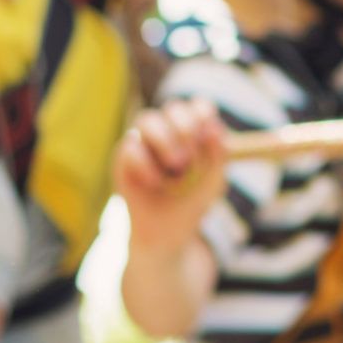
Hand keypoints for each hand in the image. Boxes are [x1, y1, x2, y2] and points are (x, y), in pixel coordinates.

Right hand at [115, 98, 230, 253]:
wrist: (167, 235)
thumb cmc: (191, 203)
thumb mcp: (214, 182)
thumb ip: (219, 156)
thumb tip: (215, 129)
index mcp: (192, 134)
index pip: (196, 107)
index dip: (202, 111)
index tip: (209, 127)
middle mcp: (167, 133)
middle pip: (172, 108)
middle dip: (185, 127)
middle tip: (191, 156)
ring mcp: (143, 144)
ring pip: (147, 119)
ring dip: (165, 140)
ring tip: (177, 168)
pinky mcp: (122, 160)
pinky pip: (130, 147)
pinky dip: (146, 164)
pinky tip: (156, 184)